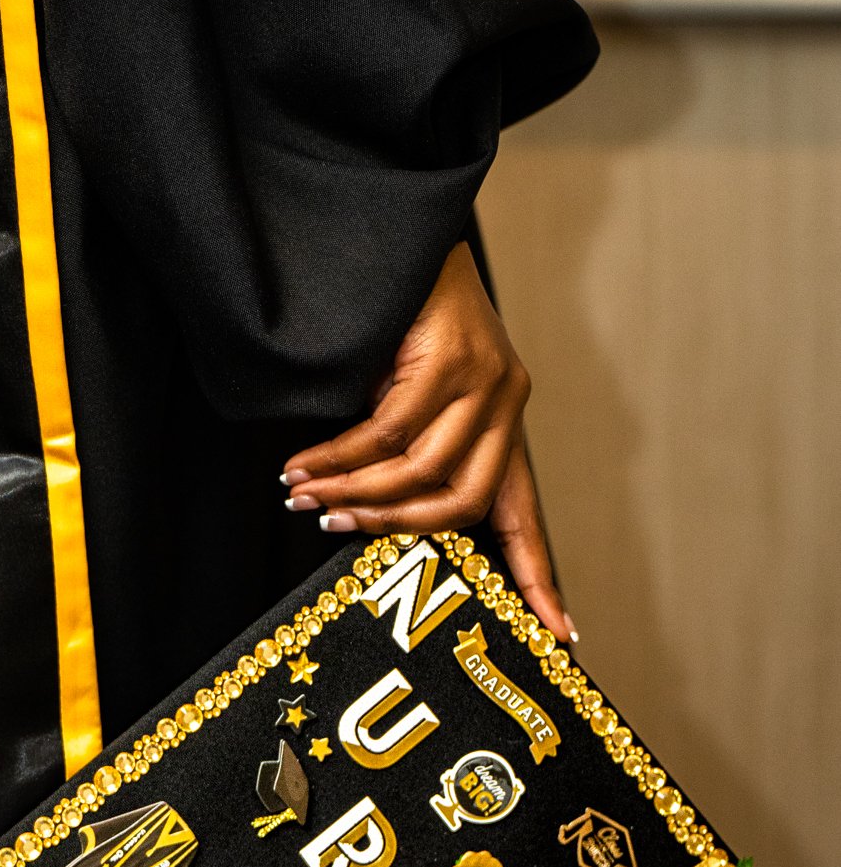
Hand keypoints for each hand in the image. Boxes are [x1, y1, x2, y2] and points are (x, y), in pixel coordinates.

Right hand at [282, 243, 574, 643]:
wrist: (395, 230)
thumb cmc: (389, 314)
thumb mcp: (405, 387)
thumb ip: (405, 441)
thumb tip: (363, 506)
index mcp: (502, 416)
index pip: (524, 510)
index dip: (540, 576)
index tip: (563, 636)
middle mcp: (505, 400)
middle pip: (464, 500)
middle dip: (397, 527)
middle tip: (335, 531)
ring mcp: (484, 378)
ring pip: (422, 468)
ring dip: (356, 492)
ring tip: (303, 496)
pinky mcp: (452, 357)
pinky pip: (390, 430)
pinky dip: (341, 456)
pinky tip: (306, 465)